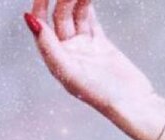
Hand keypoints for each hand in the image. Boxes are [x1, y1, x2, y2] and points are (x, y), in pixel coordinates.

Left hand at [24, 1, 157, 117]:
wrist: (133, 104)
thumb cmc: (102, 95)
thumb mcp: (71, 72)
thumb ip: (49, 47)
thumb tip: (30, 20)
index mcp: (56, 60)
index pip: (42, 26)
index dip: (41, 6)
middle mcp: (68, 52)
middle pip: (60, 16)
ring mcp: (85, 47)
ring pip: (76, 15)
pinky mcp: (101, 45)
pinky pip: (90, 19)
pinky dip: (88, 5)